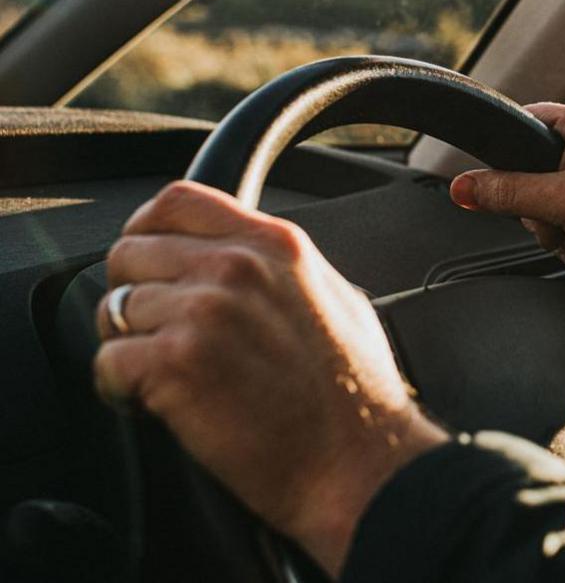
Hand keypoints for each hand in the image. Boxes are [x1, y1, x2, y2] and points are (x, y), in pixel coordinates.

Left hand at [94, 181, 446, 575]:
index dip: (147, 230)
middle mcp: (237, 267)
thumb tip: (241, 259)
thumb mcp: (337, 298)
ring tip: (166, 377)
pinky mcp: (176, 363)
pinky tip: (156, 403)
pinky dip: (120, 389)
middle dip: (134, 295)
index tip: (149, 262)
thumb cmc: (356, 396)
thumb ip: (281, 268)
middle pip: (131, 252)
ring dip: (130, 346)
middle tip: (160, 335)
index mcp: (277, 244)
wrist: (358, 462)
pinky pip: (106, 361)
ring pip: (114, 309)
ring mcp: (204, 312)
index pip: (178, 201)